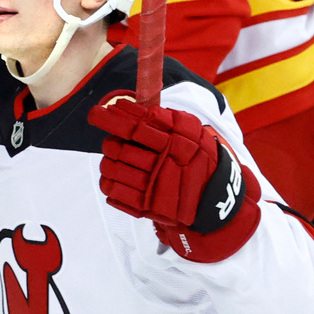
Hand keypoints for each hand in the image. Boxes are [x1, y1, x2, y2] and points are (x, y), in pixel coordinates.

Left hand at [88, 91, 260, 262]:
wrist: (217, 196)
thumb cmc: (199, 155)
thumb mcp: (190, 129)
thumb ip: (163, 117)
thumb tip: (128, 106)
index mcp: (173, 142)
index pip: (135, 126)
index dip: (113, 118)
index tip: (96, 113)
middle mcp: (162, 164)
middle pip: (119, 148)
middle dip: (111, 142)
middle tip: (114, 141)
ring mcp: (153, 187)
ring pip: (111, 169)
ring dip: (108, 161)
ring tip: (115, 159)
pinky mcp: (147, 206)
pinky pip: (113, 192)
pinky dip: (108, 181)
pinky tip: (114, 177)